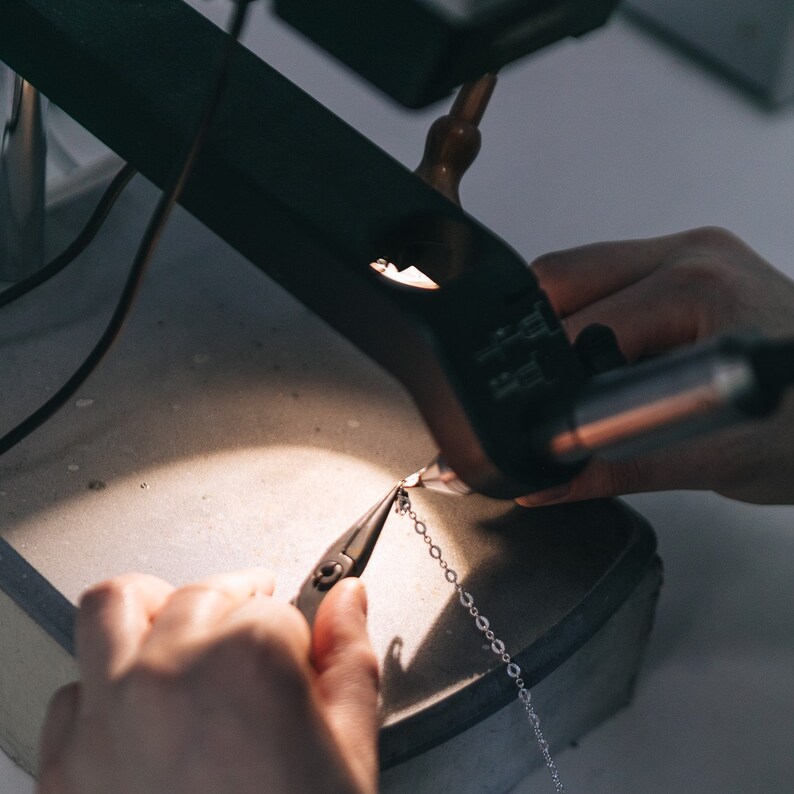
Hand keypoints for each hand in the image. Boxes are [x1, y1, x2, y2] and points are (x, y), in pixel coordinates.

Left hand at [38, 570, 378, 793]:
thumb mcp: (350, 749)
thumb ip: (348, 658)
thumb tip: (347, 600)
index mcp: (249, 661)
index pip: (274, 608)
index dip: (295, 635)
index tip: (299, 656)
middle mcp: (169, 672)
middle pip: (200, 593)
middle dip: (235, 608)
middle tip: (252, 638)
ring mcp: (106, 716)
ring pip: (113, 608)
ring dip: (154, 612)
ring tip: (182, 638)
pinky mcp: (63, 768)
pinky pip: (70, 694)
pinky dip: (104, 690)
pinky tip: (139, 716)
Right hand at [519, 227, 793, 505]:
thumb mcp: (715, 458)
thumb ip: (620, 466)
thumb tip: (548, 481)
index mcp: (697, 290)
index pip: (578, 328)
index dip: (545, 378)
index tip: (536, 417)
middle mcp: (690, 255)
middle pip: (561, 278)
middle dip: (534, 339)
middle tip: (544, 394)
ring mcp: (688, 250)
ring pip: (575, 272)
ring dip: (558, 322)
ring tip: (578, 377)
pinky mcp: (685, 261)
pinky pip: (604, 276)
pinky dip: (585, 313)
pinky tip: (603, 353)